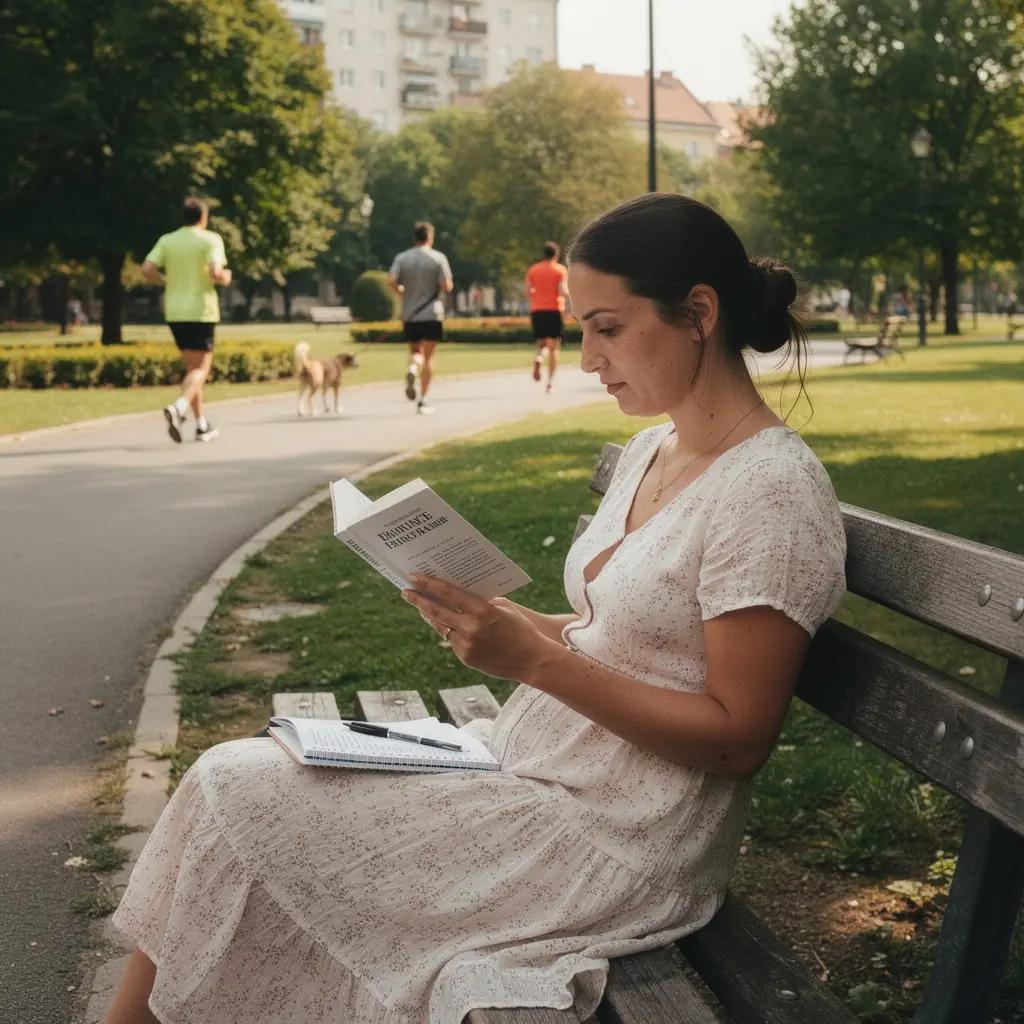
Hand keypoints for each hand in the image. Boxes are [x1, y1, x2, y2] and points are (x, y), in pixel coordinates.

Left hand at [402, 574, 546, 680]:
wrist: (532, 660)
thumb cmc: (520, 628)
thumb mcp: (503, 607)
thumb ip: (481, 600)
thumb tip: (458, 591)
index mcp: (482, 611)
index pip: (449, 594)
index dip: (429, 584)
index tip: (414, 577)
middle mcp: (471, 628)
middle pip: (437, 611)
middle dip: (418, 600)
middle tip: (405, 591)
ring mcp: (467, 645)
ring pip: (440, 626)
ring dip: (428, 615)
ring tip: (419, 604)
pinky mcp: (466, 657)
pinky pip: (451, 639)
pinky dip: (447, 629)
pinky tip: (441, 622)